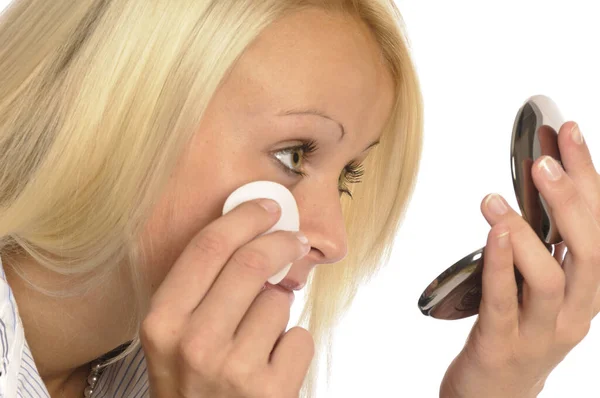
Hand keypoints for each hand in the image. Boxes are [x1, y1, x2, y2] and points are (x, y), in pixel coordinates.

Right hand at [140, 199, 313, 397]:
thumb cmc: (191, 386)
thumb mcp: (173, 339)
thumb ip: (199, 292)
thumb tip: (250, 238)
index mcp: (162, 323)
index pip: (208, 247)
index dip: (243, 218)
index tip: (266, 208)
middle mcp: (194, 344)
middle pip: (251, 262)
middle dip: (280, 242)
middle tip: (294, 240)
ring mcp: (234, 369)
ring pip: (278, 301)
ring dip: (278, 309)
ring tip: (259, 337)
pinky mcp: (271, 391)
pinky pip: (299, 337)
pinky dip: (292, 344)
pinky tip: (272, 364)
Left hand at [440, 121, 599, 397]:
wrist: (495, 396)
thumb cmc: (515, 332)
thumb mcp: (538, 287)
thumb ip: (542, 245)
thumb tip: (538, 191)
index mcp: (587, 291)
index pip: (599, 227)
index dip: (589, 178)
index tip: (571, 135)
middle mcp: (575, 312)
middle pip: (589, 250)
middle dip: (570, 200)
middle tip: (542, 163)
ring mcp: (542, 332)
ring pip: (552, 278)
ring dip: (528, 233)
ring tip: (496, 200)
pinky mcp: (504, 345)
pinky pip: (506, 302)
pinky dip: (500, 265)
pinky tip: (493, 235)